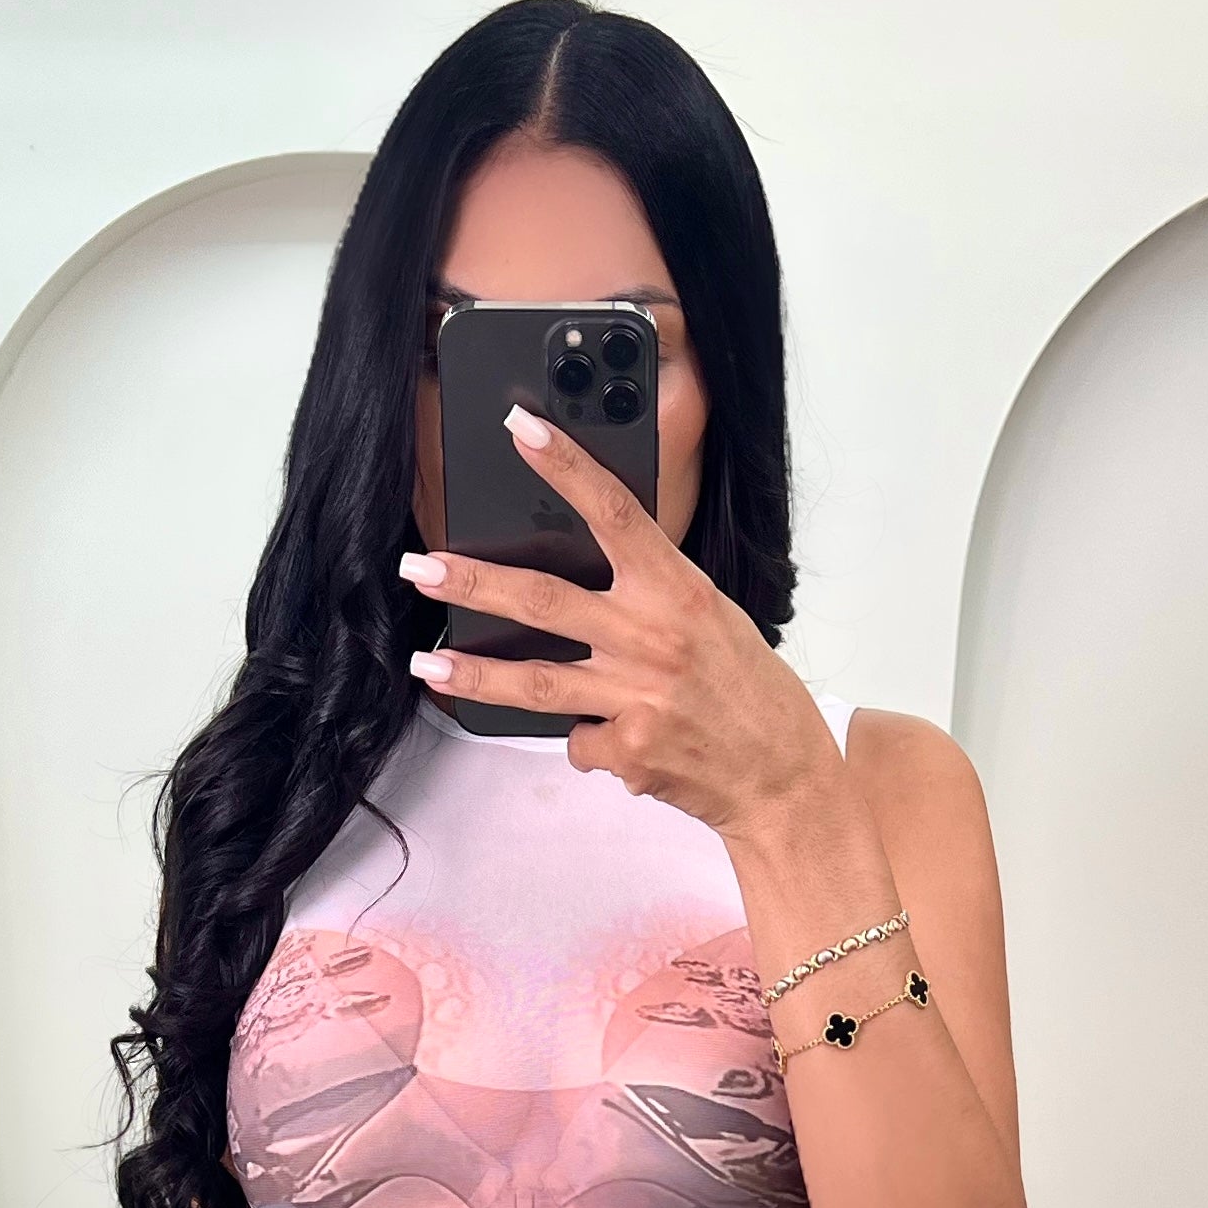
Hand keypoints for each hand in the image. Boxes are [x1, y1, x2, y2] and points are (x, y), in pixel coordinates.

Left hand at [401, 407, 838, 834]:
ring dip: (472, 673)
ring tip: (427, 663)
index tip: (521, 428)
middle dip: (474, 581)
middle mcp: (651, 639)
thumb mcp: (711, 621)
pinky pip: (580, 742)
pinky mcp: (628, 752)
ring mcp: (635, 698)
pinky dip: (588, 743)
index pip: (614, 511)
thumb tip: (589, 584)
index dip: (566, 466)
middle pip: (544, 599)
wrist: (785, 778)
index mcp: (678, 591)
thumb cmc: (752, 696)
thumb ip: (651, 599)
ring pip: (535, 681)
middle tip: (421, 567)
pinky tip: (619, 745)